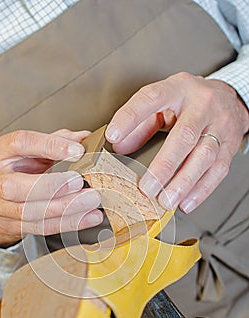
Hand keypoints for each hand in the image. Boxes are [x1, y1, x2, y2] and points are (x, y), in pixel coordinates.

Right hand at [0, 129, 102, 246]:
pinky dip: (68, 223)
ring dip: (65, 208)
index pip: (20, 144)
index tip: (77, 151)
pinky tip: (88, 217)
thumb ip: (56, 141)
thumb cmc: (13, 168)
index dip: (49, 146)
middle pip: (16, 186)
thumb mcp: (30, 149)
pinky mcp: (8, 226)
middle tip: (80, 181)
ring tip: (90, 200)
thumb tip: (84, 138)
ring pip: (29, 211)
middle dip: (53, 185)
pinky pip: (40, 227)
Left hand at [106, 72, 248, 212]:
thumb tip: (119, 145)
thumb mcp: (163, 103)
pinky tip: (185, 202)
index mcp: (179, 89)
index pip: (152, 99)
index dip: (130, 117)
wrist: (230, 99)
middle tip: (147, 188)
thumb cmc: (189, 103)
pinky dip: (201, 190)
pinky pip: (217, 170)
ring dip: (183, 183)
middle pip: (184, 136)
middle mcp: (203, 104)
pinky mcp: (230, 146)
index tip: (113, 136)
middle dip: (164, 165)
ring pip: (204, 156)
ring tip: (165, 200)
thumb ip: (140, 123)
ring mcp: (220, 125)